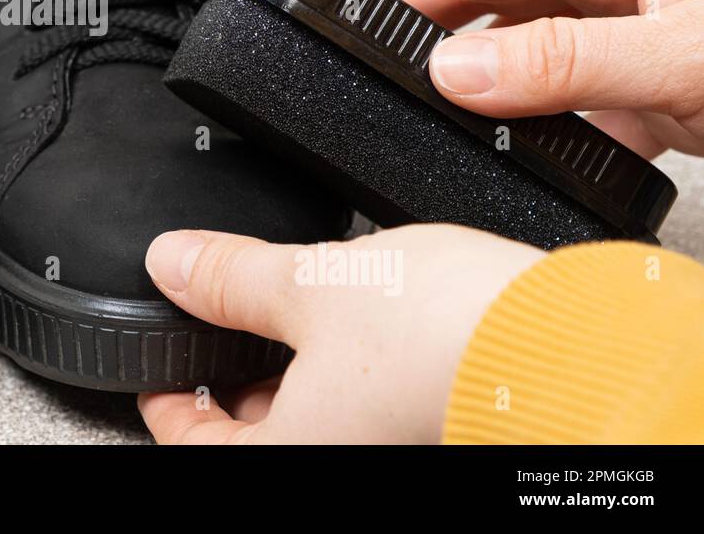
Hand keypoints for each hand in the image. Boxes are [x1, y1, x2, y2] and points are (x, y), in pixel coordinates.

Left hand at [138, 225, 541, 442]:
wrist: (567, 347)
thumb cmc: (446, 336)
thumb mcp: (314, 283)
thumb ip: (233, 276)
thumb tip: (173, 262)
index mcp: (290, 459)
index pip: (194, 449)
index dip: (169, 403)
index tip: (161, 375)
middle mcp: (338, 467)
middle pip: (257, 440)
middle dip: (236, 383)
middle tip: (222, 332)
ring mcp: (388, 451)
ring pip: (316, 424)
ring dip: (295, 373)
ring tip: (293, 316)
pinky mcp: (431, 430)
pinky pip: (366, 412)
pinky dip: (347, 374)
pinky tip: (360, 327)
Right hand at [309, 0, 703, 158]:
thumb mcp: (685, 56)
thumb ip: (568, 62)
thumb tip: (458, 72)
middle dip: (411, 11)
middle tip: (340, 29)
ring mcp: (636, 38)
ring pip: (520, 48)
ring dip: (469, 77)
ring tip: (409, 95)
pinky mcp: (653, 96)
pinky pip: (568, 108)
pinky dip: (533, 134)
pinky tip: (514, 156)